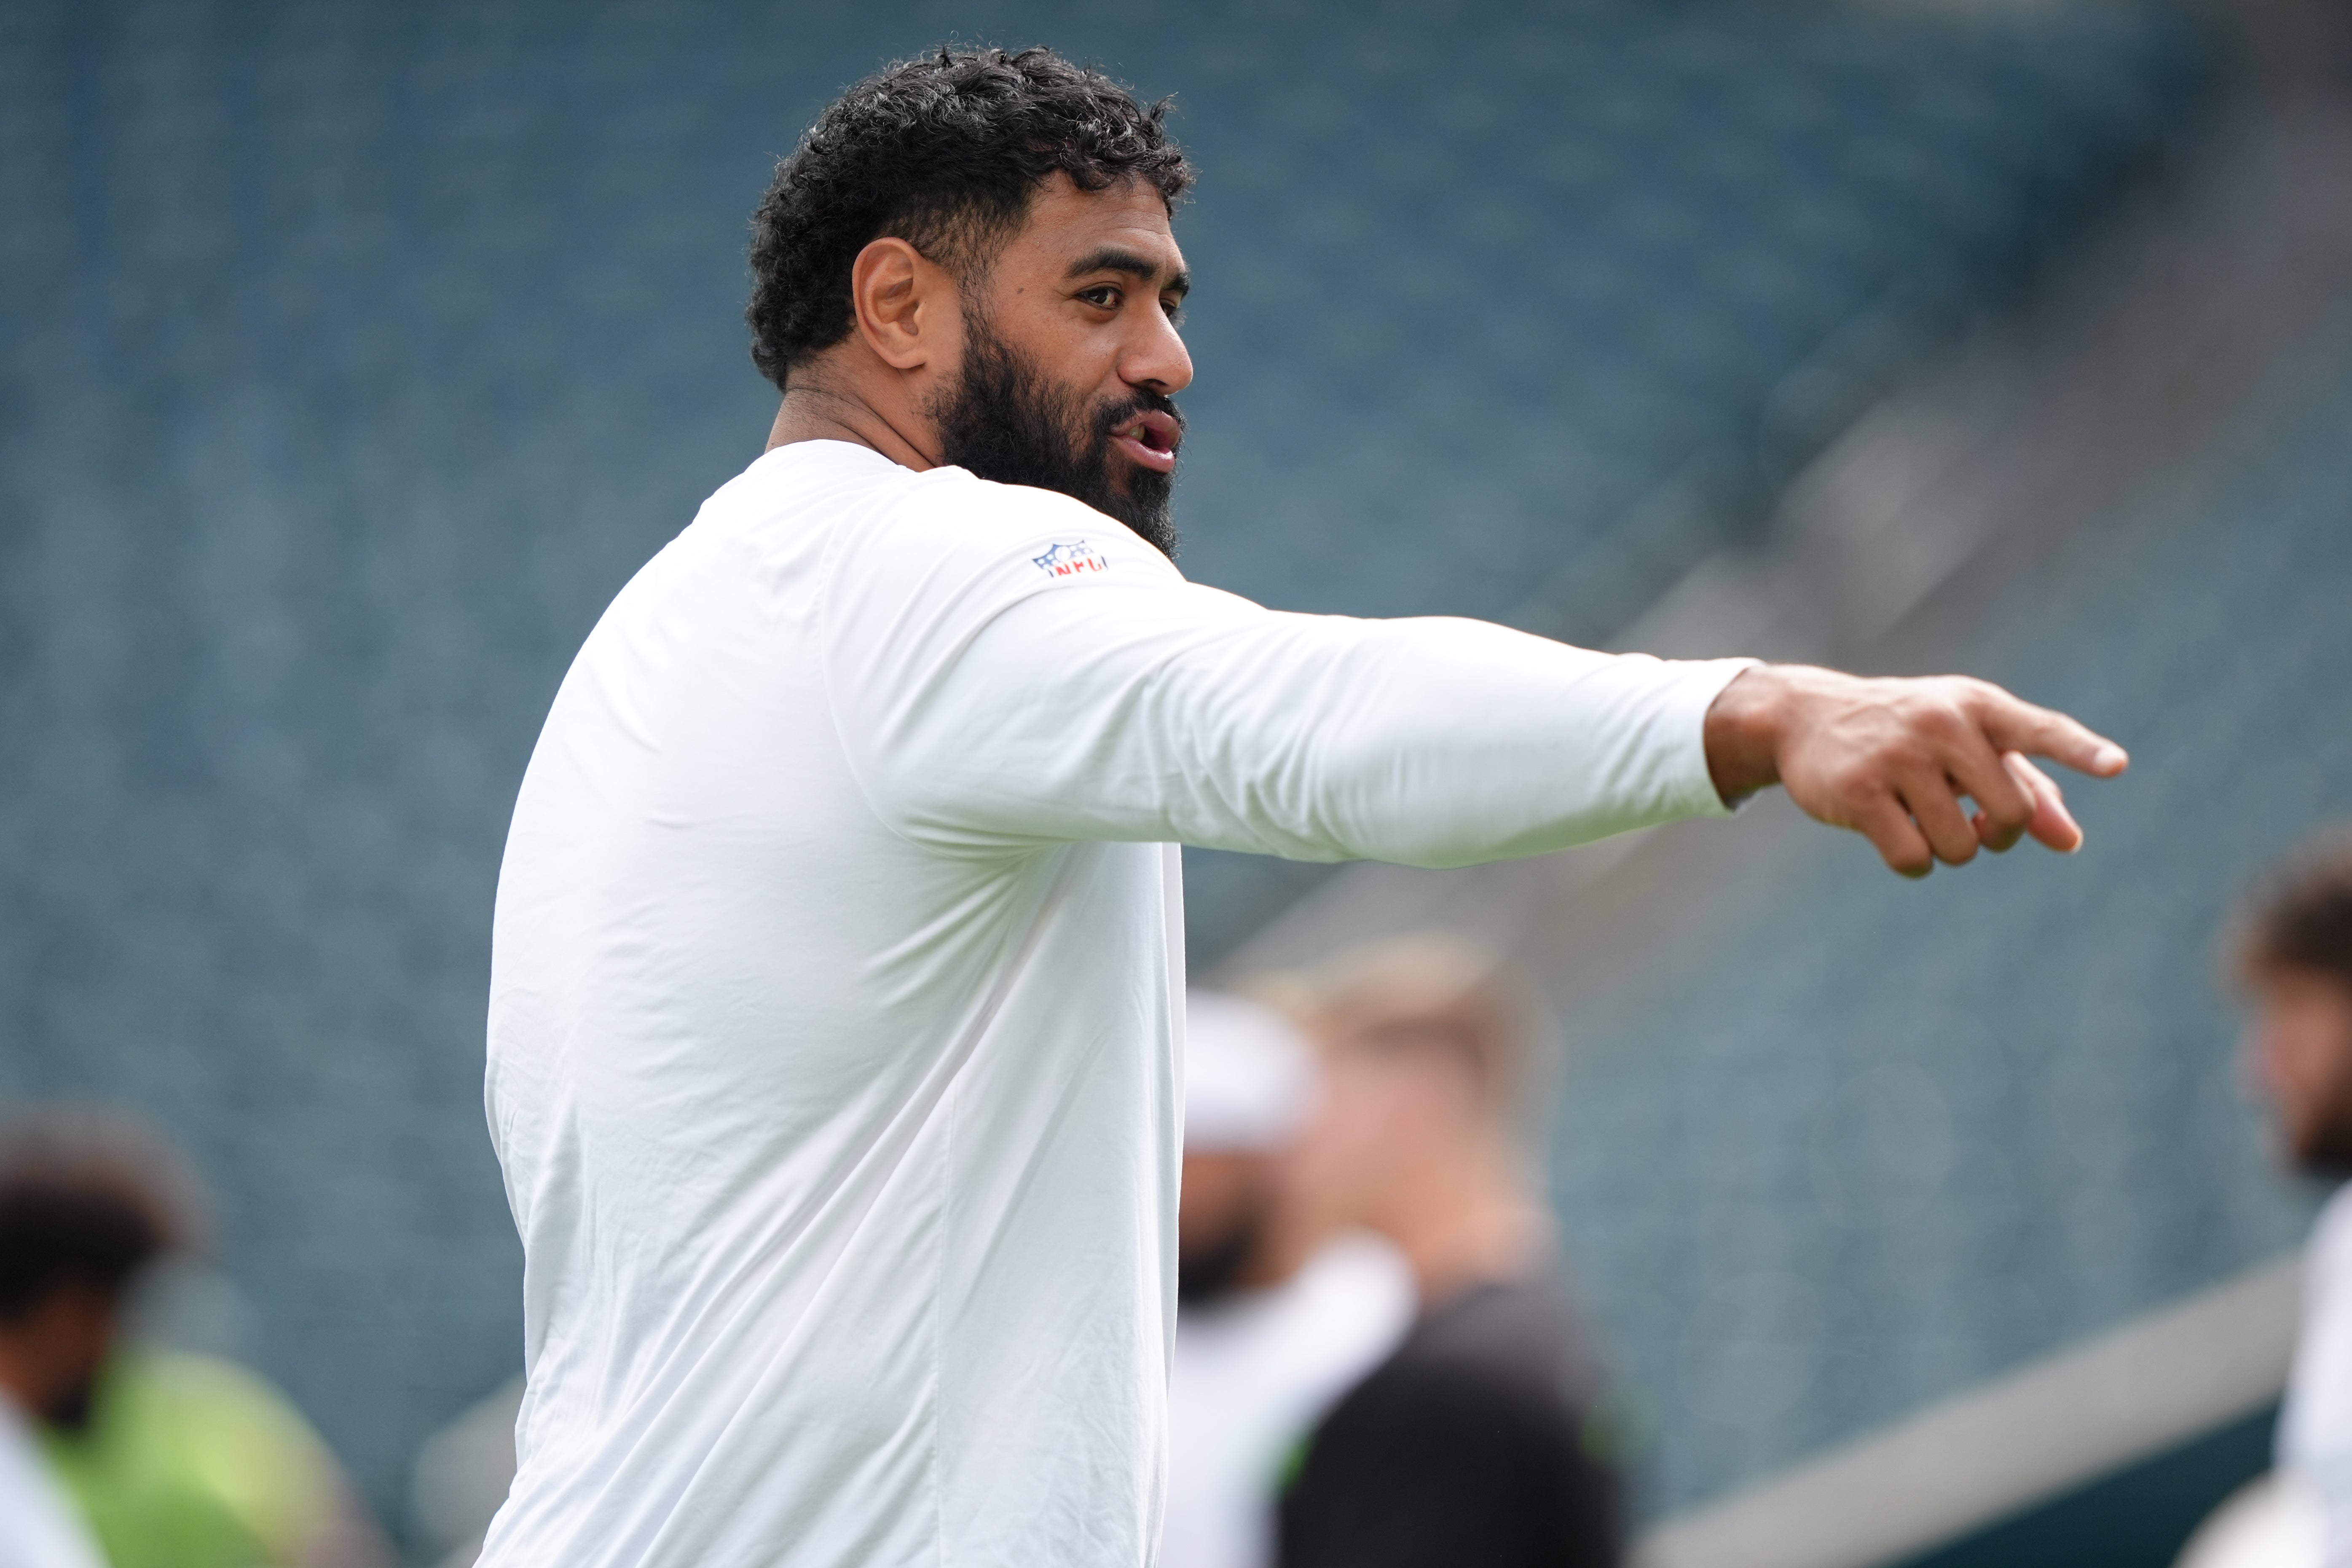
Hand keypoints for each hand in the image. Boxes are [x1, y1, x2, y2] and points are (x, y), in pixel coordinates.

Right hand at [1703, 664, 2128, 877]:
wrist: (1805, 717)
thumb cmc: (1905, 732)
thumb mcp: (1965, 745)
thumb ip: (2025, 786)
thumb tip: (2072, 841)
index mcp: (1976, 705)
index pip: (2037, 729)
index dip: (2079, 751)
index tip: (2117, 766)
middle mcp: (1941, 725)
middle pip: (2010, 812)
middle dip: (1998, 833)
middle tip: (1972, 820)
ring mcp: (1898, 757)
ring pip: (1961, 845)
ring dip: (1949, 850)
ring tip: (1921, 818)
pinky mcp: (1859, 793)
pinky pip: (1914, 859)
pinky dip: (1913, 863)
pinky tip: (1893, 835)